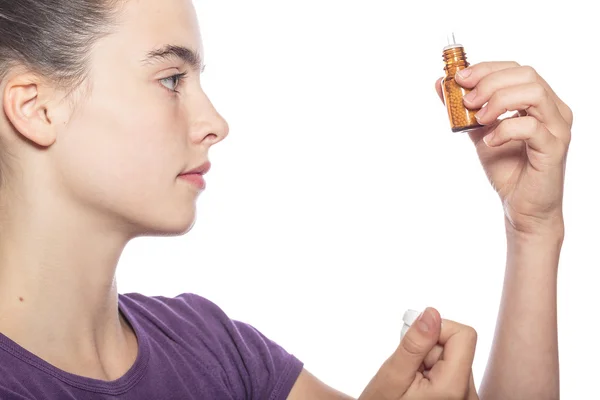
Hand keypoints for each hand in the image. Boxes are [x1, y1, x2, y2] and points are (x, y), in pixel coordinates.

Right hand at [359, 307, 478, 399]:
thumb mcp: (392, 376)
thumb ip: (414, 344)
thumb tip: (432, 313)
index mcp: (455, 389)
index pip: (464, 335)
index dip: (437, 331)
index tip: (414, 345)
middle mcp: (470, 396)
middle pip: (457, 347)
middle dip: (428, 350)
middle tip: (406, 370)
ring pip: (453, 359)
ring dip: (429, 363)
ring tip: (411, 382)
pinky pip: (452, 372)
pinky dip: (433, 373)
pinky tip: (418, 388)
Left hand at [436, 62, 571, 234]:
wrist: (521, 207)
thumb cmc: (506, 169)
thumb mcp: (478, 133)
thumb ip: (464, 109)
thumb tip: (441, 84)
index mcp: (539, 102)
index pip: (517, 69)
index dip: (487, 68)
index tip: (460, 78)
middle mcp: (554, 110)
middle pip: (526, 75)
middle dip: (490, 82)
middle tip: (467, 101)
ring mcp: (557, 128)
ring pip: (533, 93)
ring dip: (498, 100)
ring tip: (479, 119)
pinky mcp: (554, 149)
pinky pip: (530, 127)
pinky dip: (504, 130)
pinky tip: (490, 141)